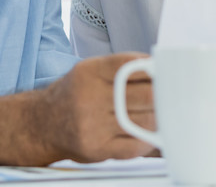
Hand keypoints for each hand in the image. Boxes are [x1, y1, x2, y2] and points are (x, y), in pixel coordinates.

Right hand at [41, 53, 156, 161]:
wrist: (42, 123)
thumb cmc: (75, 94)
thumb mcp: (91, 70)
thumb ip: (121, 67)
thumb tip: (158, 69)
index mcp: (90, 72)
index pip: (132, 66)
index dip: (155, 69)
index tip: (167, 72)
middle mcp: (90, 98)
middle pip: (145, 96)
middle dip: (163, 95)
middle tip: (173, 94)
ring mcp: (93, 125)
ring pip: (143, 121)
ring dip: (159, 117)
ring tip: (164, 113)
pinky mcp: (97, 149)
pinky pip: (134, 146)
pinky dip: (148, 139)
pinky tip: (150, 132)